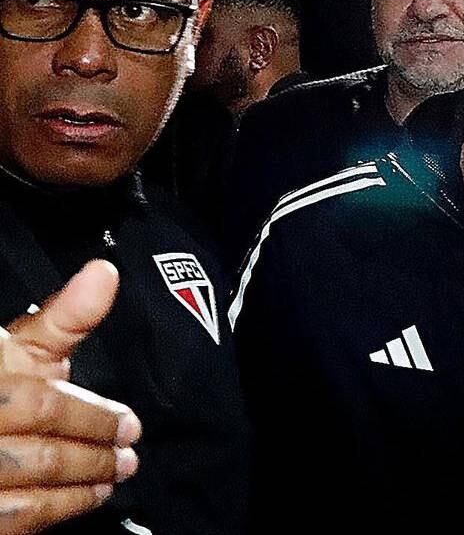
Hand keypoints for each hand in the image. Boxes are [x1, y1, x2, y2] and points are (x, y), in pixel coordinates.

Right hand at [0, 261, 141, 533]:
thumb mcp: (22, 347)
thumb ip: (66, 317)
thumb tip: (106, 272)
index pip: (40, 406)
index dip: (92, 417)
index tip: (131, 423)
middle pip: (38, 455)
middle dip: (93, 455)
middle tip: (129, 454)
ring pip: (25, 495)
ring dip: (81, 488)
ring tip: (114, 475)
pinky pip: (14, 521)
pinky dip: (57, 512)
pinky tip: (86, 499)